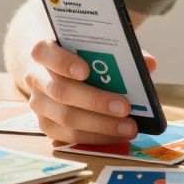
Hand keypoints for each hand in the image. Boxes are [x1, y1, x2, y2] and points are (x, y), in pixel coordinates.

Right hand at [24, 39, 157, 144]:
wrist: (55, 70)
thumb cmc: (80, 54)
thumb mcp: (94, 46)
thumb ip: (119, 52)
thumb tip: (148, 64)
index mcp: (43, 52)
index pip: (44, 53)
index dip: (63, 62)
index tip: (86, 70)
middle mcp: (35, 78)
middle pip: (60, 91)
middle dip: (95, 101)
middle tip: (125, 107)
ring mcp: (38, 104)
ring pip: (66, 118)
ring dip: (101, 125)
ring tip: (130, 127)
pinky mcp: (46, 126)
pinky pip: (70, 137)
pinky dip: (97, 137)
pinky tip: (119, 135)